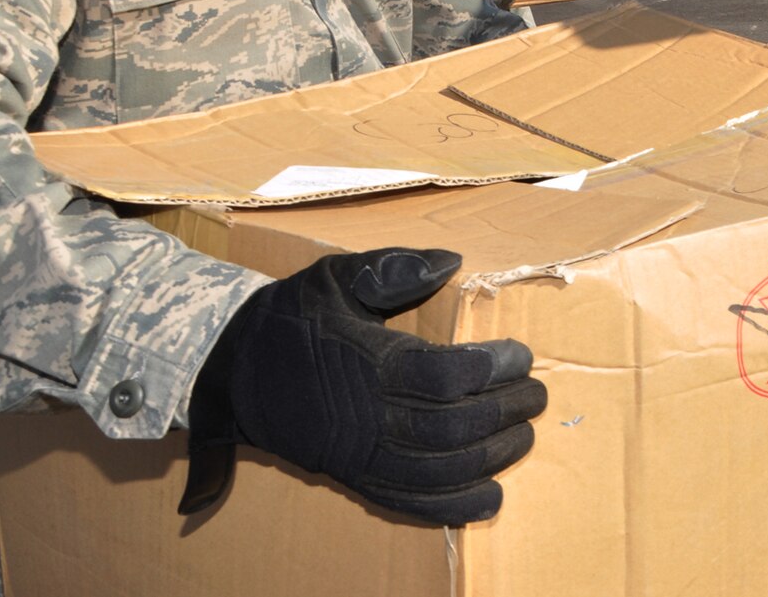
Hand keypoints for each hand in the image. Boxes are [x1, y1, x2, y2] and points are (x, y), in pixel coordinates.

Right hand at [179, 247, 545, 524]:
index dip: (492, 367)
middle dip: (507, 411)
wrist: (230, 375)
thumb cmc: (288, 320)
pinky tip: (492, 494)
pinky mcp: (356, 481)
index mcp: (365, 362)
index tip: (520, 354)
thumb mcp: (333, 278)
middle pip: (453, 426)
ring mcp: (360, 455)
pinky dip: (456, 505)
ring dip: (493, 456)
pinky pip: (412, 504)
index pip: (444, 375)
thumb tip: (450, 261)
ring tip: (525, 434)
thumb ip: (392, 267)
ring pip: (440, 469)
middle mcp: (365, 416)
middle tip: (537, 394)